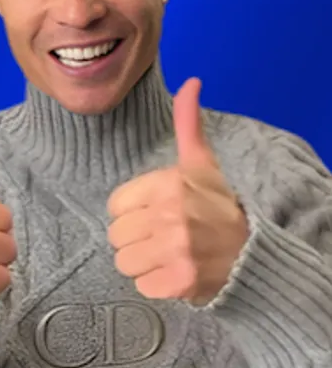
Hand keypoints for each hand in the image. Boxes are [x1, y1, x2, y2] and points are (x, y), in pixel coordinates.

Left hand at [107, 78, 248, 304]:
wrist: (252, 251)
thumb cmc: (218, 205)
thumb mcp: (202, 163)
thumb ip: (187, 124)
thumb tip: (190, 82)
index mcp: (167, 184)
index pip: (115, 206)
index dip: (132, 212)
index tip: (155, 214)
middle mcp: (169, 216)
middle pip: (116, 237)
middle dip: (136, 240)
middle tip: (163, 237)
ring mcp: (174, 250)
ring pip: (125, 263)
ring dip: (143, 264)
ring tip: (168, 255)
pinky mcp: (178, 281)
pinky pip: (141, 286)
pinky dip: (156, 284)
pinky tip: (176, 272)